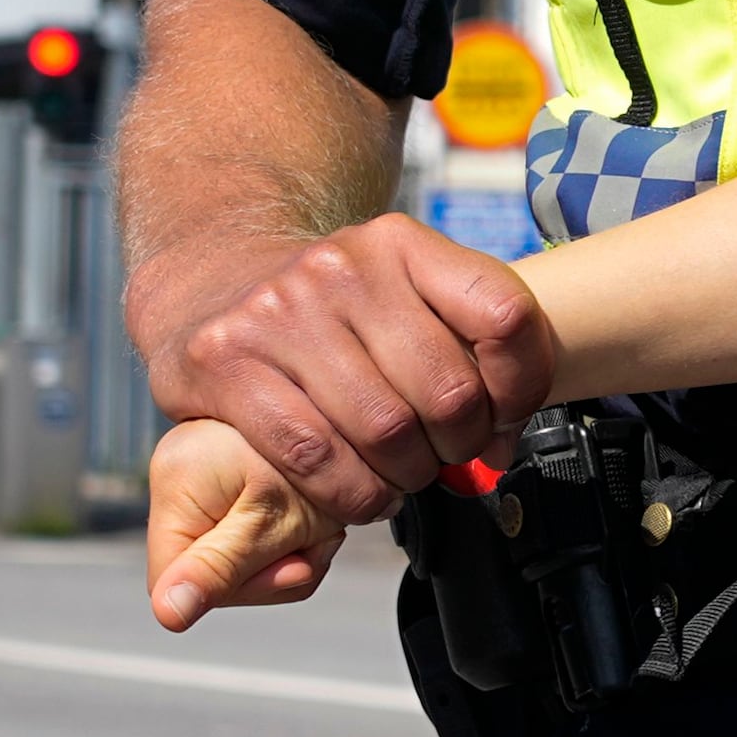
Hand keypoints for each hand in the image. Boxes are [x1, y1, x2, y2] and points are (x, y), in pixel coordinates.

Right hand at [139, 215, 553, 526]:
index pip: (504, 316)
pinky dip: (352, 493)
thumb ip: (464, 347)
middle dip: (460, 444)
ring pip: (385, 431)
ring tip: (403, 476)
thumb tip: (499, 443)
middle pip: (448, 390)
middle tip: (446, 456)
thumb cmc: (330, 306)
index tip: (507, 418)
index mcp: (403, 243)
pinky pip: (314, 456)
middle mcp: (342, 268)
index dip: (523, 384)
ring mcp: (278, 312)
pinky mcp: (224, 363)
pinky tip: (361, 492)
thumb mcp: (401, 291)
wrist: (212, 277)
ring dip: (408, 477)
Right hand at [145, 416, 343, 629]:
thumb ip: (225, 566)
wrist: (349, 381)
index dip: (242, 587)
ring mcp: (209, 472)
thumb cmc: (313, 447)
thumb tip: (167, 614)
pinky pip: (265, 532)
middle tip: (315, 529)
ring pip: (249, 556)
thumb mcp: (274, 518)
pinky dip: (305, 530)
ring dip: (301, 545)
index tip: (289, 562)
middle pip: (217, 572)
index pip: (176, 580)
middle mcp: (182, 469)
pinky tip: (323, 509)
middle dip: (281, 563)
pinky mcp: (239, 474)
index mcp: (175, 476)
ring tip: (323, 512)